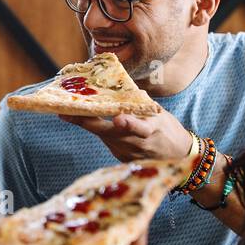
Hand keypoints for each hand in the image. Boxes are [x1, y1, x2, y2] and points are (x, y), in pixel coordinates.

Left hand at [61, 109, 192, 164]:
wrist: (177, 156)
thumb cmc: (167, 129)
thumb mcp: (159, 114)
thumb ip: (139, 104)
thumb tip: (120, 85)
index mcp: (152, 130)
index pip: (141, 128)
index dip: (129, 124)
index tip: (118, 119)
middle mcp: (138, 144)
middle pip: (109, 133)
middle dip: (87, 122)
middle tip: (66, 113)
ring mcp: (129, 154)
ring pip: (103, 136)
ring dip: (87, 124)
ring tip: (67, 113)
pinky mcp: (122, 159)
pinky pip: (107, 141)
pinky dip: (98, 131)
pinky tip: (85, 121)